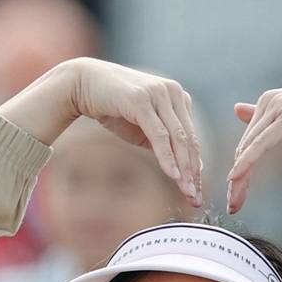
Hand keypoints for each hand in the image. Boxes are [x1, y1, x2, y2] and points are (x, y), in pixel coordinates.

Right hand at [5, 59, 201, 206]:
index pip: (192, 136)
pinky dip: (167, 157)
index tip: (196, 190)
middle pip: (189, 139)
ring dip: (183, 168)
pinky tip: (172, 175)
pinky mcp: (142, 100)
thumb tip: (181, 167)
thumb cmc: (113, 107)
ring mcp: (158, 94)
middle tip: (195, 197)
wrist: (84, 84)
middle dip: (193, 171)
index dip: (195, 165)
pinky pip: (159, 135)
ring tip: (186, 190)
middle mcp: (173, 92)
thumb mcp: (142, 127)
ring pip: (177, 138)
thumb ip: (162, 142)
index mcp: (178, 97)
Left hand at [227, 75, 281, 211]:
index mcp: (269, 101)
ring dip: (240, 177)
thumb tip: (237, 109)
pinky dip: (248, 161)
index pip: (248, 140)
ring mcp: (278, 107)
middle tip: (233, 205)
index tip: (235, 192)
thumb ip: (267, 118)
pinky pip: (262, 143)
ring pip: (250, 147)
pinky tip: (237, 176)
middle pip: (246, 146)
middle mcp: (270, 102)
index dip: (240, 167)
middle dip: (237, 179)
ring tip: (235, 201)